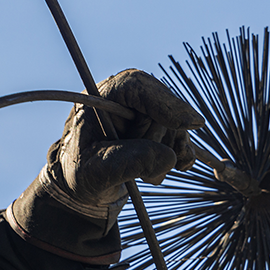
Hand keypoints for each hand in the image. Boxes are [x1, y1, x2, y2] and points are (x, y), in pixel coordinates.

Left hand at [6, 70, 203, 263]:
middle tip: (140, 170)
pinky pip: (182, 133)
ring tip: (144, 175)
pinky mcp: (158, 125)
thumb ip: (127, 162)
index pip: (135, 86)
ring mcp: (143, 110)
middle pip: (160, 108)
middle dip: (157, 142)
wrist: (86, 184)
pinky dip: (182, 152)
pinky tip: (176, 166)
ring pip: (175, 122)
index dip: (164, 101)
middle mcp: (124, 98)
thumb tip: (169, 157)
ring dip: (167, 152)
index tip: (187, 123)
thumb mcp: (96, 171)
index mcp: (100, 98)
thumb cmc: (82, 173)